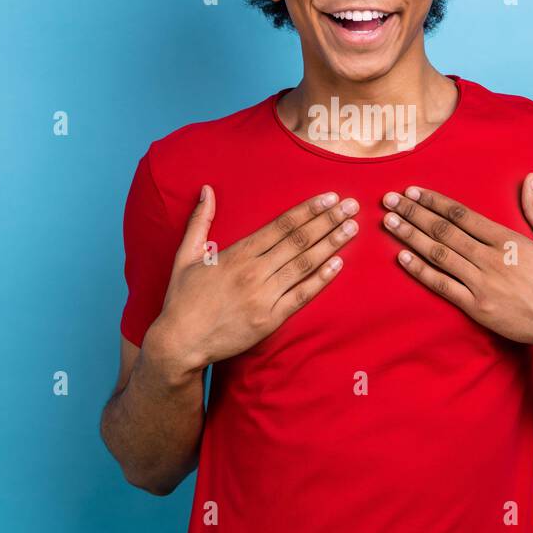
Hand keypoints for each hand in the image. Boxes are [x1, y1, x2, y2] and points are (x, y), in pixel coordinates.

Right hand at [155, 186, 358, 366]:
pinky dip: (321, 279)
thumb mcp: (185, 255)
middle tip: (352, 206)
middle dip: (328, 221)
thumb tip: (207, 190)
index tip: (329, 197)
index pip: (281, 226)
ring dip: (331, 244)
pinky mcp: (270, 320)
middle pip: (299, 241)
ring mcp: (264, 297)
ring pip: (304, 264)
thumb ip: (199, 221)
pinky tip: (338, 264)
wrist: (180, 343)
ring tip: (351, 228)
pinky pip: (301, 296)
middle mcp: (253, 272)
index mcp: (237, 254)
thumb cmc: (182, 299)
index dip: (308, 210)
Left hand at [380, 173, 532, 354]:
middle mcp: (490, 260)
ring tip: (389, 222)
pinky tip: (402, 257)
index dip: (435, 202)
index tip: (414, 191)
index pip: (463, 215)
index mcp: (508, 240)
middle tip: (389, 199)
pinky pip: (442, 286)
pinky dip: (421, 270)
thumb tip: (530, 178)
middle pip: (444, 231)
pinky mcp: (477, 308)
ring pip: (438, 255)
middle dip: (413, 213)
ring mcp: (482, 285)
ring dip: (410, 237)